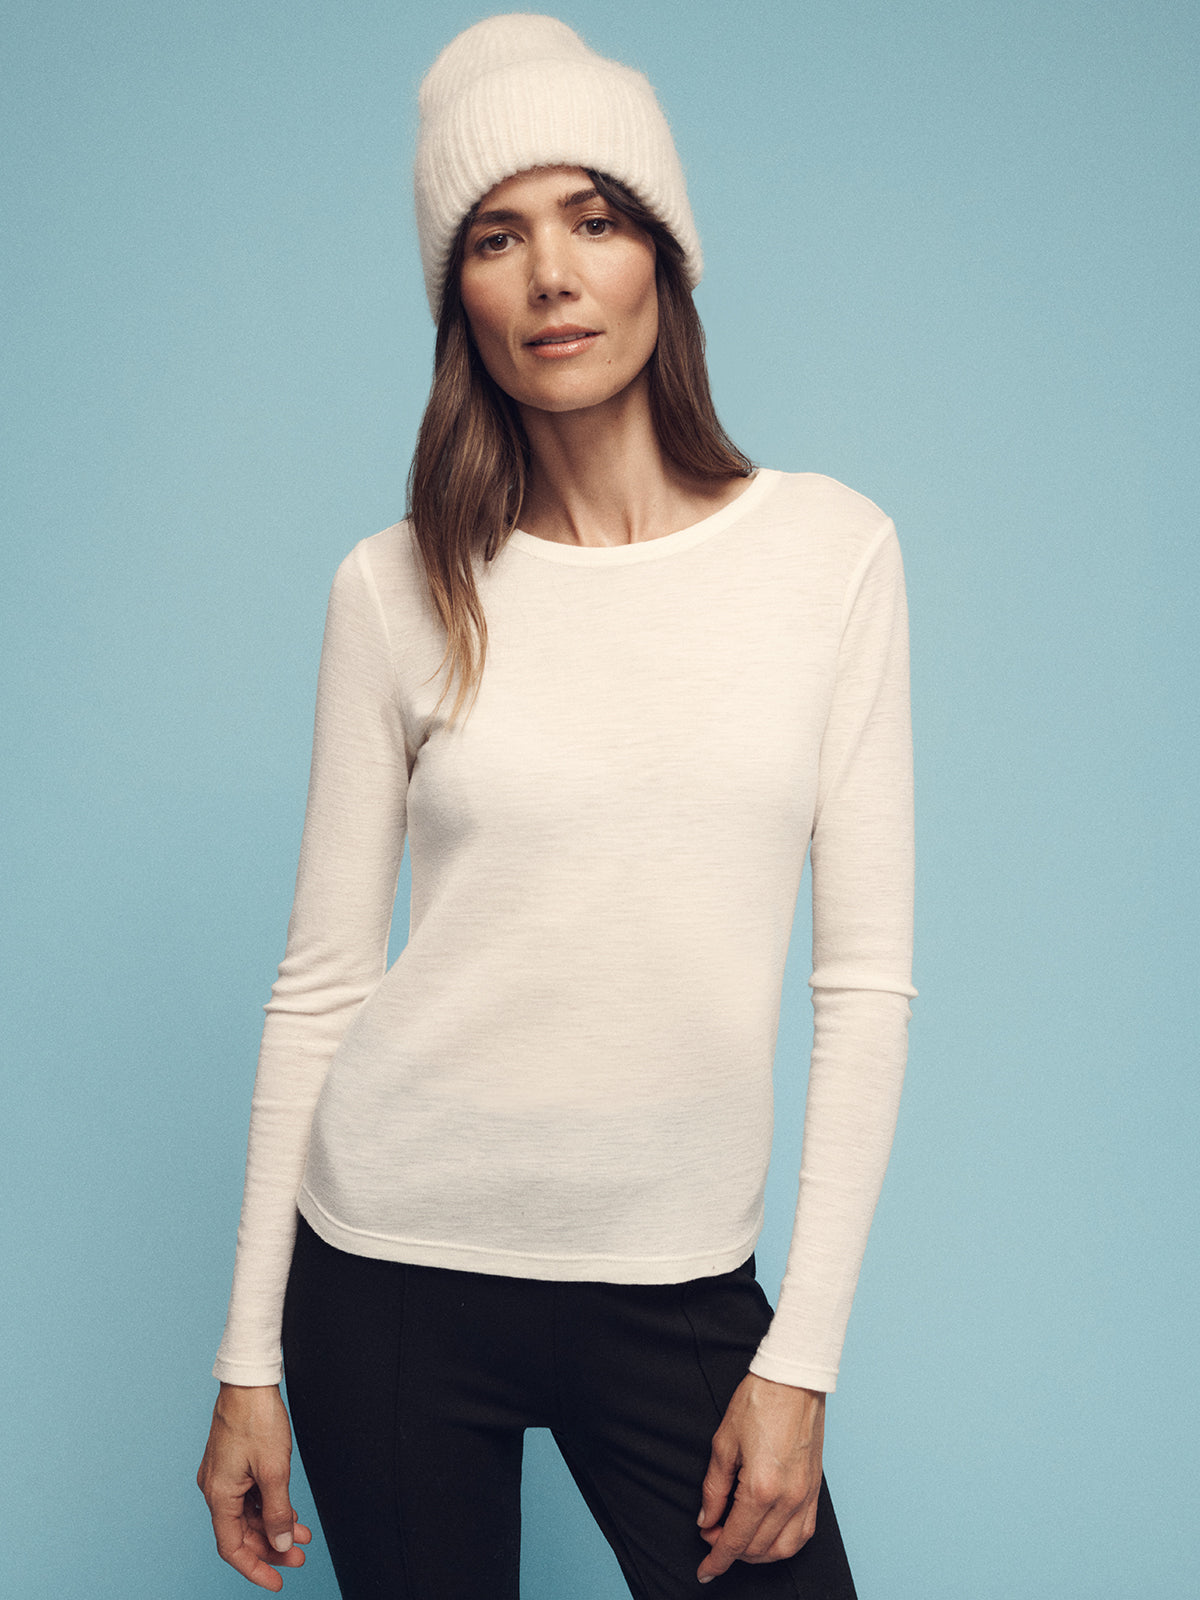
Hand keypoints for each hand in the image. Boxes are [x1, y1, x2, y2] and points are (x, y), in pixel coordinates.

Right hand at [197, 1382, 311, 1590]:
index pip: (232, 1548)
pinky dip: (269, 1507)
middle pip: (242, 1533)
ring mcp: (222, 1477)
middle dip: (271, 1547)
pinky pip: (249, 1497)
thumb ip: (278, 1511)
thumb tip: (282, 1543)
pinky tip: (290, 1511)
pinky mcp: (231, 1464)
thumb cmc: (257, 1418)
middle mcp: (215, 1489)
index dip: (255, 1568)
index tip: (278, 1580)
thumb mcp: (274, 1469)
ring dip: (274, 1527)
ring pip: (247, 1515)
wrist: (248, 1381)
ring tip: (303, 1537)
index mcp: (219, 1495)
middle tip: (300, 1557)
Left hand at [695, 1374, 825, 1583]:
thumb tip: (706, 1520)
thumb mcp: (723, 1443)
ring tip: (738, 1539)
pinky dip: (783, 1544)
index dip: (716, 1559)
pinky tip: (767, 1535)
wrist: (793, 1379)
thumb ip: (713, 1489)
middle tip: (711, 1534)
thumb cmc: (758, 1402)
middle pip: (756, 1548)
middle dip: (730, 1551)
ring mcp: (806, 1496)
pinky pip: (803, 1534)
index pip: (735, 1540)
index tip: (704, 1571)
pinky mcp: (816, 1490)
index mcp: (760, 1487)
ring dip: (757, 1553)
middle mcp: (788, 1498)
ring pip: (782, 1549)